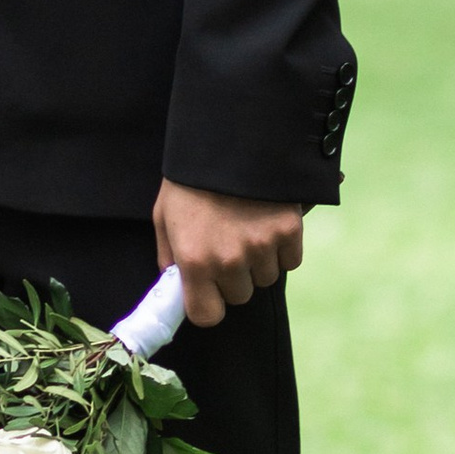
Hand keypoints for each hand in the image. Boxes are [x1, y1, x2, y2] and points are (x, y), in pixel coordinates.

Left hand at [152, 179, 304, 327]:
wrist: (228, 137)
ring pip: (266, 278)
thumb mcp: (164, 217)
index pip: (207, 315)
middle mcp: (228, 259)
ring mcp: (261, 246)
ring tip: (245, 226)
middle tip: (226, 244)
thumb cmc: (191, 180)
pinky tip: (266, 222)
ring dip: (258, 261)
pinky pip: (290, 261)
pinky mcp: (288, 231)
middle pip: (240, 296)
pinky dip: (282, 248)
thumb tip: (176, 286)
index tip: (208, 291)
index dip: (208, 304)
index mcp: (193, 260)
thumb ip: (169, 257)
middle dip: (233, 277)